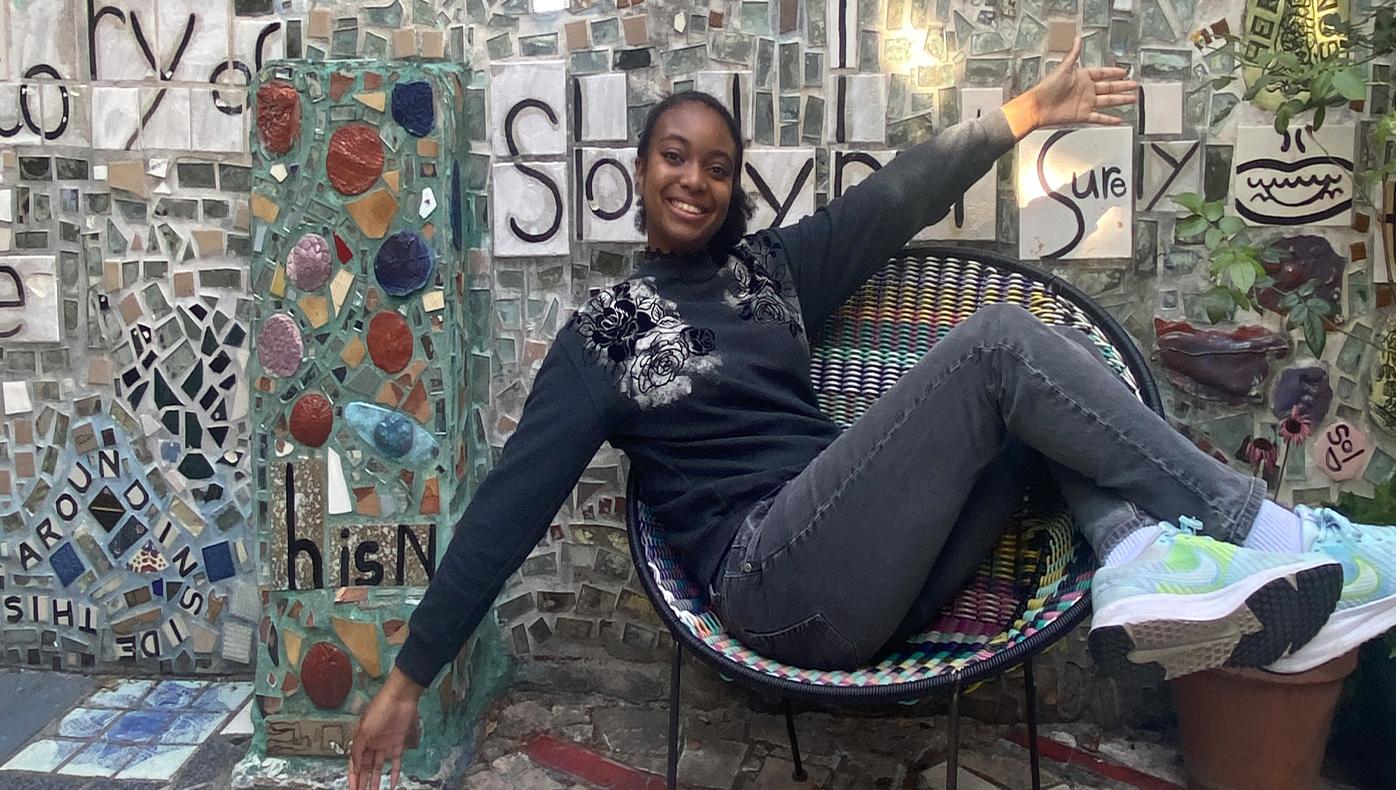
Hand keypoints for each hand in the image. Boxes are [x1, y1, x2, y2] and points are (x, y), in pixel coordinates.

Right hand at [349, 669, 423, 789]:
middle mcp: (372, 742)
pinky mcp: (398, 742)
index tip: (353, 789)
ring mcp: (385, 743)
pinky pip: (396, 761)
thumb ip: (358, 749)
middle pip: (366, 766)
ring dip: (377, 779)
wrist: (400, 697)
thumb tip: (353, 766)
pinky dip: (394, 772)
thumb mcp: (364, 731)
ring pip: (379, 766)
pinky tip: (393, 783)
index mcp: (361, 739)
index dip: (354, 777)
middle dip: (364, 781)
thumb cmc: (380, 709)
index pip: (355, 762)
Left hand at [1031, 36, 1137, 127]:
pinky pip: (1099, 117)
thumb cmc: (1047, 87)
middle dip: (1122, 86)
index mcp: (1082, 77)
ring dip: (1120, 100)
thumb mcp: (1063, 68)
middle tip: (1134, 85)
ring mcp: (1085, 103)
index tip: (1123, 72)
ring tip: (1132, 99)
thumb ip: (1073, 54)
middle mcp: (1085, 90)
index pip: (1102, 73)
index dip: (1113, 73)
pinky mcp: (1082, 115)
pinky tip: (1118, 119)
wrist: (1038, 106)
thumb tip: (1077, 39)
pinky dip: (1109, 119)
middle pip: (1109, 87)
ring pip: (1108, 101)